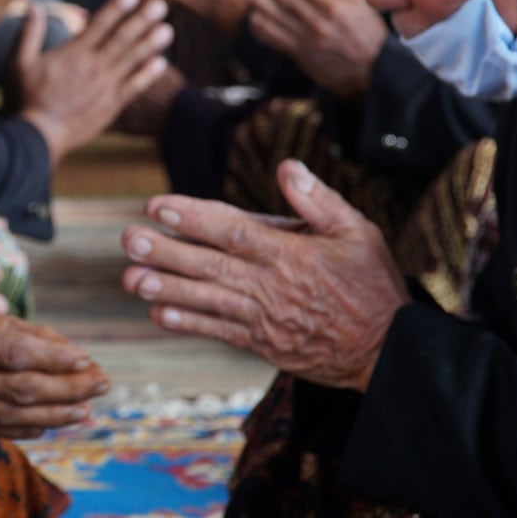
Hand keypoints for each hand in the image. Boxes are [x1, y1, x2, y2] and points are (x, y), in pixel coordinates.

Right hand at [0, 244, 111, 440]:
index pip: (15, 351)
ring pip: (14, 413)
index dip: (55, 355)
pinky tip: (45, 427)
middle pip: (25, 388)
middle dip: (69, 387)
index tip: (84, 355)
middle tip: (103, 383)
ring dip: (56, 412)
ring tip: (88, 409)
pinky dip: (24, 429)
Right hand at [12, 0, 173, 164]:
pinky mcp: (111, 105)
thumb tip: (33, 6)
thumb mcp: (20, 62)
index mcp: (73, 53)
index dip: (117, 8)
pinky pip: (134, 86)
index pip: (100, 24)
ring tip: (167, 29)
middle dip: (142, 20)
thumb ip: (29, 33)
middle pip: (122, 38)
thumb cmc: (27, 98)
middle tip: (160, 5)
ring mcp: (105, 86)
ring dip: (150, 43)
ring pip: (132, 60)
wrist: (40, 135)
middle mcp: (94, 66)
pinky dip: (148, 74)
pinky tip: (161, 62)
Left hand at [118, 160, 409, 390]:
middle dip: (167, 252)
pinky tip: (158, 315)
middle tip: (129, 239)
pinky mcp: (263, 344)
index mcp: (292, 253)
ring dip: (167, 290)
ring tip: (130, 279)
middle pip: (211, 266)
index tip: (158, 206)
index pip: (233, 231)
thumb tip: (287, 167)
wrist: (387, 350)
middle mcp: (272, 286)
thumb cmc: (372, 283)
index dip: (194, 218)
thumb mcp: (358, 232)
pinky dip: (190, 324)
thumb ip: (318, 200)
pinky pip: (220, 332)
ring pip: (208, 301)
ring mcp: (265, 318)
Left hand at [244, 0, 388, 100]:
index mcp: (335, 7)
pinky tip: (252, 19)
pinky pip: (278, 40)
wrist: (374, 70)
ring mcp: (309, 41)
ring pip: (279, 18)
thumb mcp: (362, 3)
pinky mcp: (302, 56)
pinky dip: (264, 30)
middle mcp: (319, 23)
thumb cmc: (368, 32)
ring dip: (260, 2)